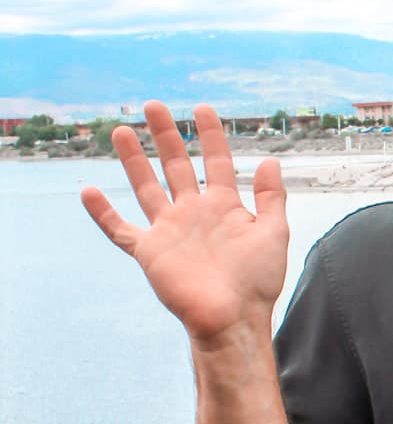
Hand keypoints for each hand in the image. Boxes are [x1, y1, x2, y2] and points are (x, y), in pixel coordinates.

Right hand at [81, 102, 288, 345]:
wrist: (232, 318)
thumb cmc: (257, 282)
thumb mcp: (274, 233)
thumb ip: (271, 197)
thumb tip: (270, 160)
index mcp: (224, 206)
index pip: (215, 161)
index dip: (210, 135)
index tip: (202, 109)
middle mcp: (193, 213)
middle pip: (176, 166)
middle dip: (166, 135)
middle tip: (153, 106)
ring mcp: (169, 230)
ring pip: (146, 187)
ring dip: (134, 160)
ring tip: (123, 131)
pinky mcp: (149, 252)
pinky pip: (120, 230)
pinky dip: (103, 213)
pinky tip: (88, 192)